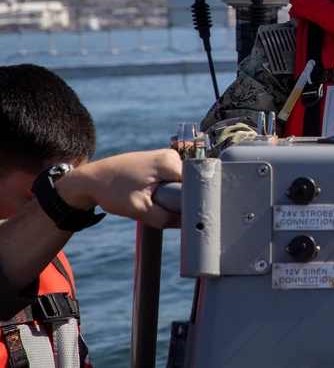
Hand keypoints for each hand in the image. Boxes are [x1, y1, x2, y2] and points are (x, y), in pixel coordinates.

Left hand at [56, 149, 182, 229]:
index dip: (194, 199)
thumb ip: (165, 218)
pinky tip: (154, 197)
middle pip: (190, 181)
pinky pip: (172, 178)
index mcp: (168, 162)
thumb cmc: (111, 191)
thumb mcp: (139, 209)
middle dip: (182, 198)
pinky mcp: (158, 161)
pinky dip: (167, 189)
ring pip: (180, 181)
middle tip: (169, 212)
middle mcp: (170, 155)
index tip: (189, 214)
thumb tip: (187, 224)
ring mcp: (164, 156)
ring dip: (174, 194)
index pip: (196, 182)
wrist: (90, 180)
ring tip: (157, 203)